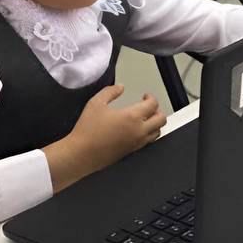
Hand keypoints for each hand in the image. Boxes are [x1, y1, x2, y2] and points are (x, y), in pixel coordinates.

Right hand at [44, 86, 165, 191]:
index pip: (153, 105)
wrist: (81, 155)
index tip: (145, 96)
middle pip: (161, 120)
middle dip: (158, 111)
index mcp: (133, 117)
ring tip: (146, 118)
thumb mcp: (96, 103)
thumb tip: (120, 88)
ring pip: (157, 133)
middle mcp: (139, 131)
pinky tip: (137, 130)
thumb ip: (110, 92)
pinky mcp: (131, 152)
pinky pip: (147, 142)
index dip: (151, 97)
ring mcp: (137, 143)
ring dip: (155, 124)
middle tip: (149, 107)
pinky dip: (148, 134)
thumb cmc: (87, 129)